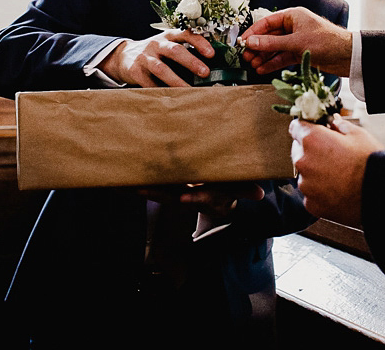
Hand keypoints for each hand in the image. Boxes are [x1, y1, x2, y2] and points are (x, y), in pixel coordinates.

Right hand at [98, 30, 214, 86]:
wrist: (124, 56)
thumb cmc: (154, 53)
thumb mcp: (167, 46)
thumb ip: (184, 52)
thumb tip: (210, 68)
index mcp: (168, 36)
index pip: (185, 34)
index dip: (199, 42)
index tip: (211, 54)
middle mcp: (156, 44)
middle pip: (175, 51)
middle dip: (191, 62)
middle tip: (205, 73)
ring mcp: (144, 57)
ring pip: (162, 69)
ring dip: (176, 81)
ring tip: (189, 90)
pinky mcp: (135, 71)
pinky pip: (149, 83)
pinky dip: (160, 90)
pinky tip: (170, 98)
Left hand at [138, 182, 264, 219]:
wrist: (217, 203)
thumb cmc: (228, 191)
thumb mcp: (240, 191)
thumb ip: (248, 191)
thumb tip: (260, 194)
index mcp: (206, 196)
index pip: (200, 197)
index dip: (193, 196)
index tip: (184, 196)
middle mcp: (189, 197)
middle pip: (171, 196)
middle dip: (156, 193)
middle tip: (141, 189)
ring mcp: (177, 195)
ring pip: (158, 193)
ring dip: (143, 190)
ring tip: (127, 184)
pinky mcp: (169, 190)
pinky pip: (152, 189)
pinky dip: (139, 186)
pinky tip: (123, 181)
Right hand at [241, 7, 352, 76]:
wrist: (348, 56)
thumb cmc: (325, 41)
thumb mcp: (295, 42)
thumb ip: (272, 43)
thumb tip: (250, 43)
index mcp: (293, 16)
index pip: (267, 22)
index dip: (253, 32)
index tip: (242, 42)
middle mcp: (293, 27)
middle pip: (270, 36)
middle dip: (257, 47)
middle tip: (244, 57)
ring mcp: (297, 40)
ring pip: (275, 48)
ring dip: (264, 57)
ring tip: (252, 65)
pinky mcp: (300, 53)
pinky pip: (283, 57)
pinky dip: (273, 63)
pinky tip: (262, 69)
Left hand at [289, 116, 382, 227]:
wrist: (381, 193)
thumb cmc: (370, 162)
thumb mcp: (358, 134)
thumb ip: (339, 126)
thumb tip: (333, 123)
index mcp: (312, 140)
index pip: (296, 127)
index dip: (306, 128)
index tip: (313, 131)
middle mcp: (303, 161)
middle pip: (299, 151)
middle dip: (311, 151)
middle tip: (332, 155)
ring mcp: (306, 185)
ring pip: (305, 174)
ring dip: (315, 173)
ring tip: (338, 176)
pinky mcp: (311, 204)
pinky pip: (311, 194)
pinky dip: (320, 192)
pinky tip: (337, 190)